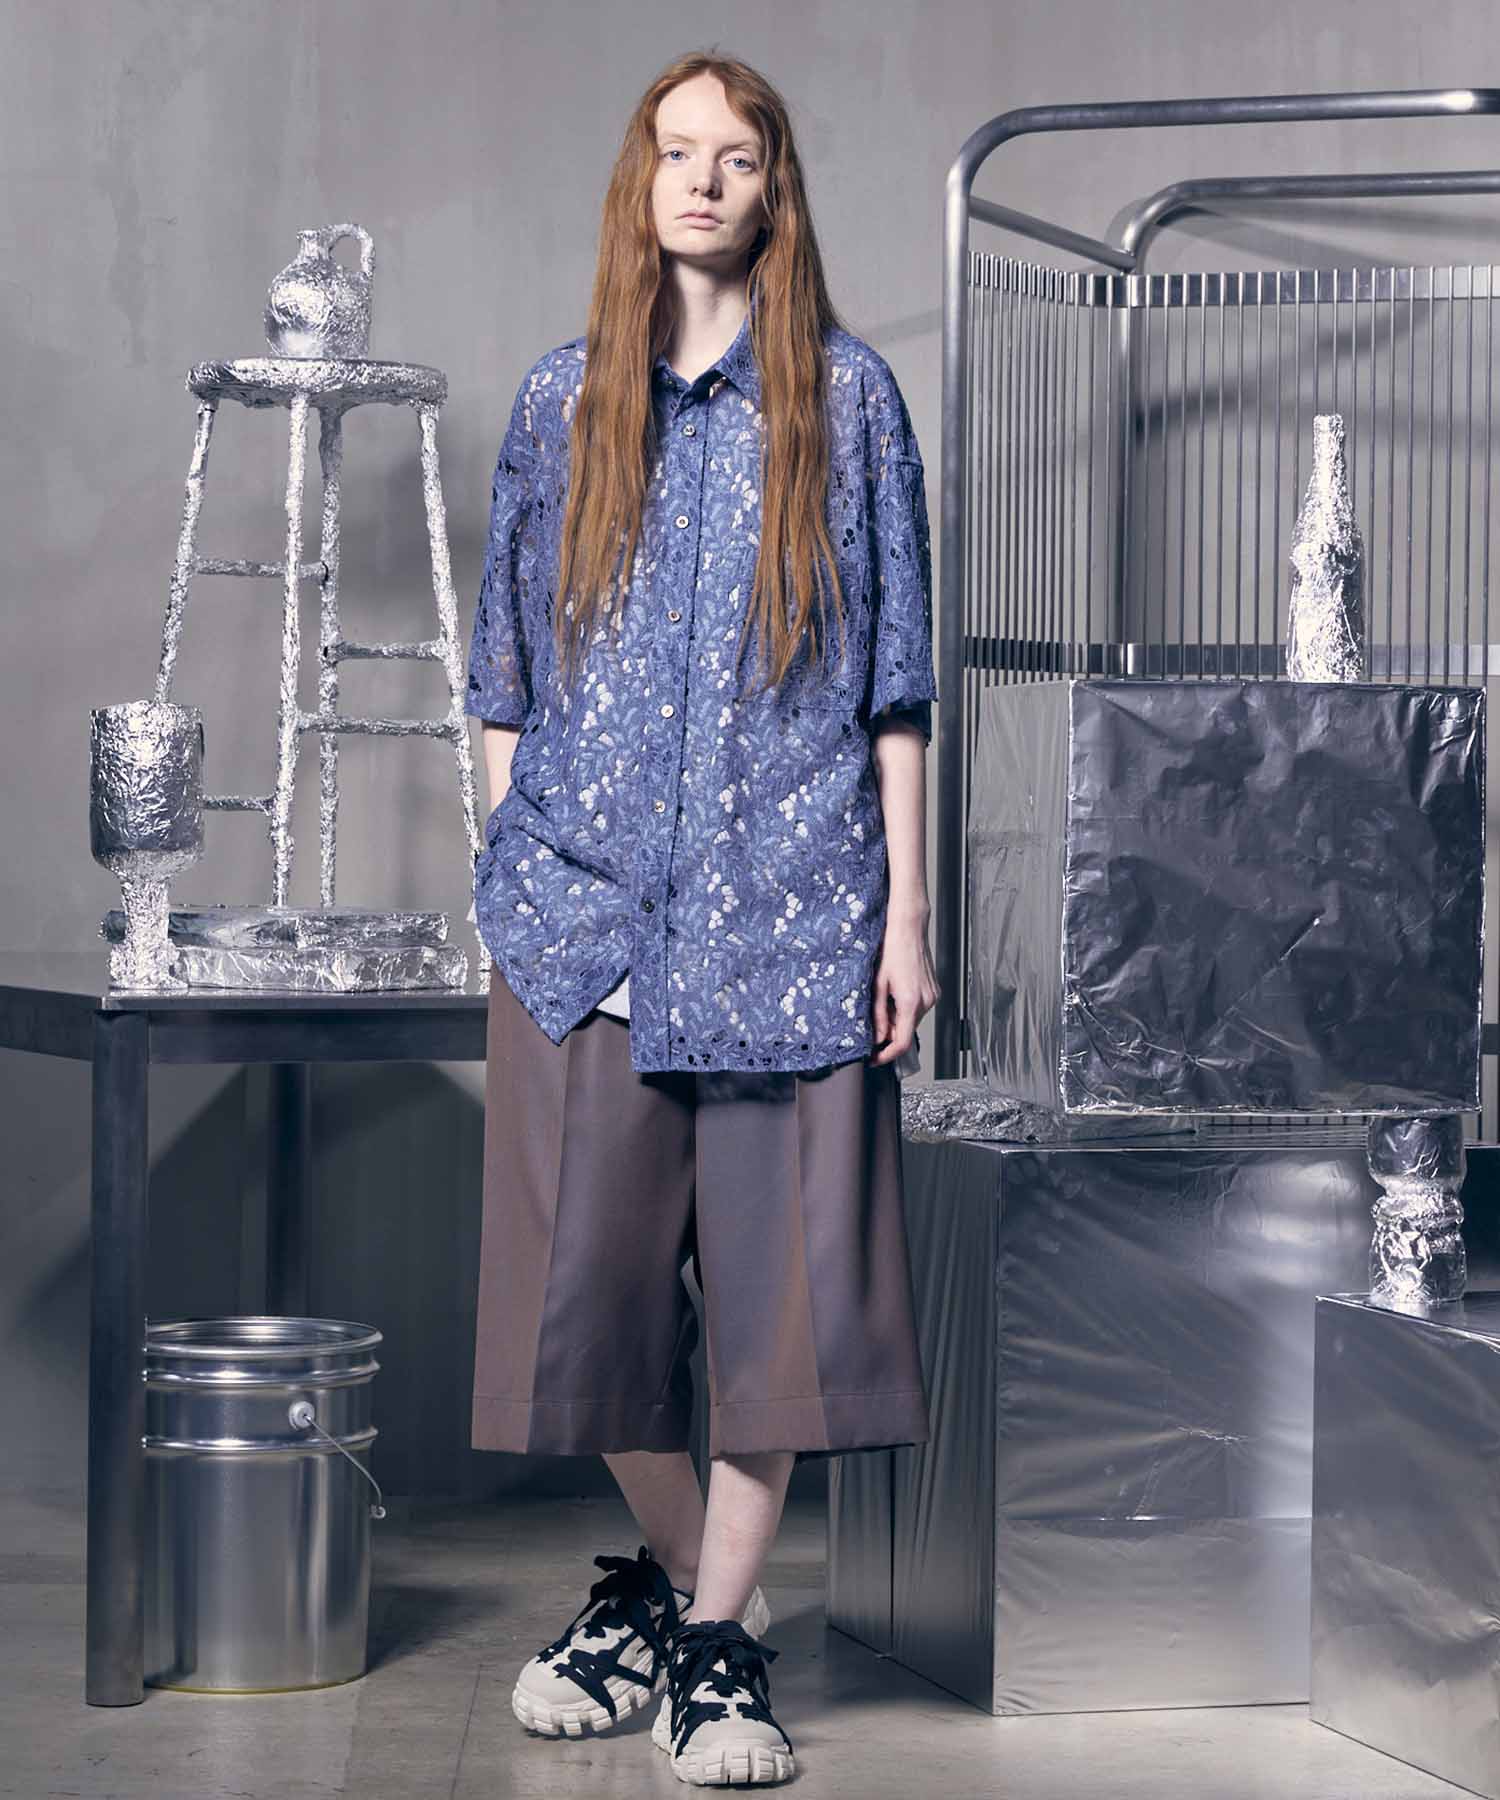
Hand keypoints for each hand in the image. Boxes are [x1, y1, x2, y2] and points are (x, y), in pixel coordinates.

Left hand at [869, 903, 939, 1066]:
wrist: (908, 929)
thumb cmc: (892, 950)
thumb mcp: (877, 985)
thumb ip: (878, 1015)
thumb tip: (876, 1037)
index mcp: (911, 1002)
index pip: (903, 1043)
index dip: (887, 1055)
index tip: (874, 1059)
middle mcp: (926, 1001)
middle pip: (907, 1032)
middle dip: (889, 1034)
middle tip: (871, 1025)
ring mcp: (932, 996)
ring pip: (912, 1021)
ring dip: (896, 1020)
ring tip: (883, 1000)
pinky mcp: (933, 991)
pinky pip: (917, 1009)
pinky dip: (904, 1010)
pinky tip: (894, 994)